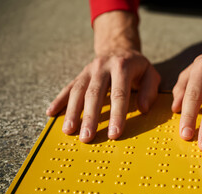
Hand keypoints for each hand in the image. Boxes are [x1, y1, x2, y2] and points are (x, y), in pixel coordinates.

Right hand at [46, 11, 159, 142]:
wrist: (118, 48)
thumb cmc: (137, 67)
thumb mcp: (150, 74)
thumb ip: (149, 90)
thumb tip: (143, 109)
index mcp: (122, 67)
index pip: (119, 94)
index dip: (117, 115)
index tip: (114, 134)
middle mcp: (102, 67)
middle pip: (94, 94)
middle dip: (90, 118)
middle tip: (87, 138)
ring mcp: (88, 71)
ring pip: (78, 92)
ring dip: (72, 112)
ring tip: (68, 131)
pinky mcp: (79, 75)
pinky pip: (68, 88)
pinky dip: (59, 101)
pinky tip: (51, 113)